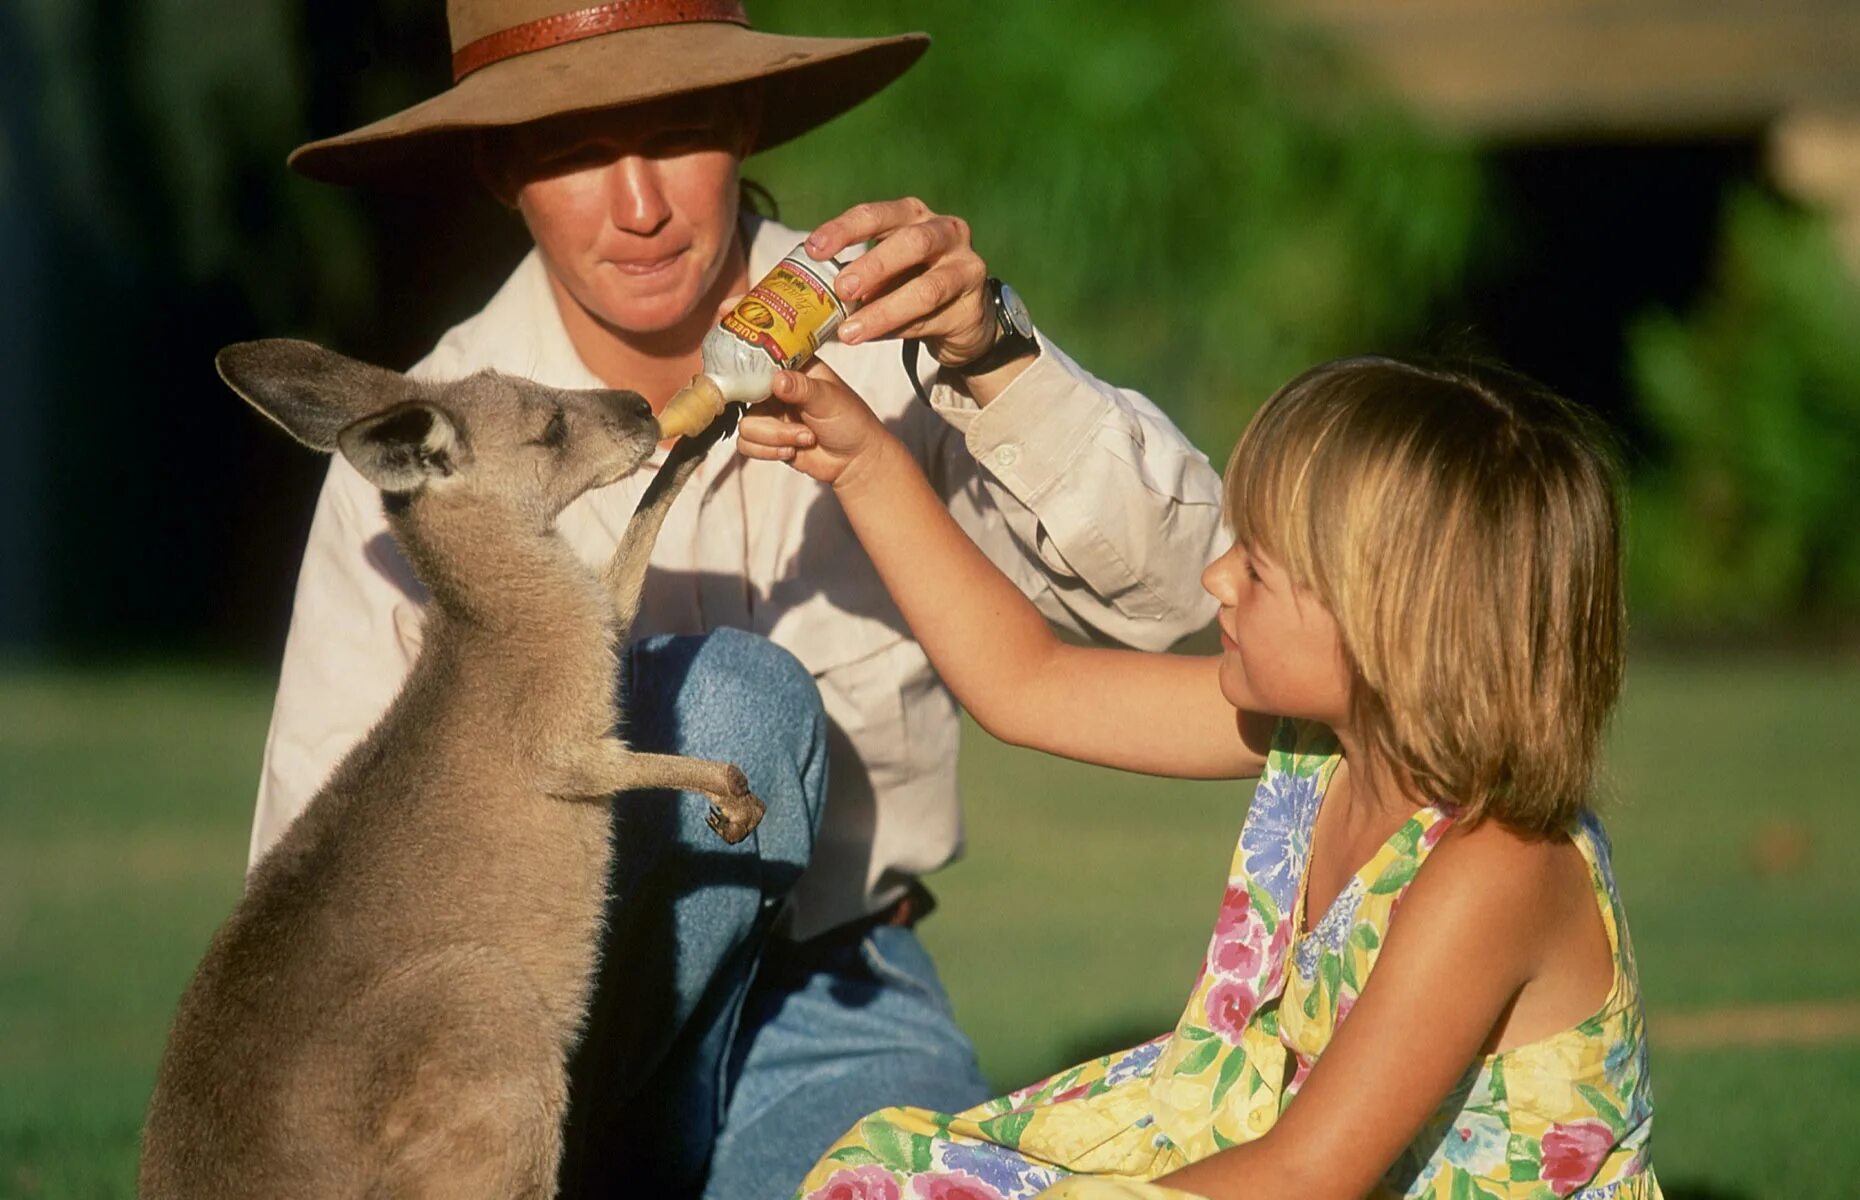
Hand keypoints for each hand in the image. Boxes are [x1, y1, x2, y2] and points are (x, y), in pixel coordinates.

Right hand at [736, 359, 895, 490]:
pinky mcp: (765, 438)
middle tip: (802, 425)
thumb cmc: (851, 422)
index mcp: (793, 368)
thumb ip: (803, 388)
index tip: (768, 389)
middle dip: (773, 419)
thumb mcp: (829, 399)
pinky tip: (791, 450)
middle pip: (746, 397)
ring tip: (805, 438)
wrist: (854, 461)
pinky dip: (768, 451)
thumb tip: (778, 380)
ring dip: (776, 437)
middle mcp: (777, 389)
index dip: (756, 373)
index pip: (761, 360)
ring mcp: (769, 414)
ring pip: (746, 425)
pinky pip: (746, 444)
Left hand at [805, 197, 995, 366]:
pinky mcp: (973, 305)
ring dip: (884, 311)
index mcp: (913, 215)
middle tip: (841, 290)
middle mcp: (945, 231)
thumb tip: (811, 291)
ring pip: (926, 288)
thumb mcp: (885, 270)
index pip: (876, 215)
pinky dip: (900, 330)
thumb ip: (857, 273)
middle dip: (873, 266)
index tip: (813, 249)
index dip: (844, 229)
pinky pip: (933, 319)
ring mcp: (965, 266)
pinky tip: (875, 338)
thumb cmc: (913, 283)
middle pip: (911, 242)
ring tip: (851, 331)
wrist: (965, 315)